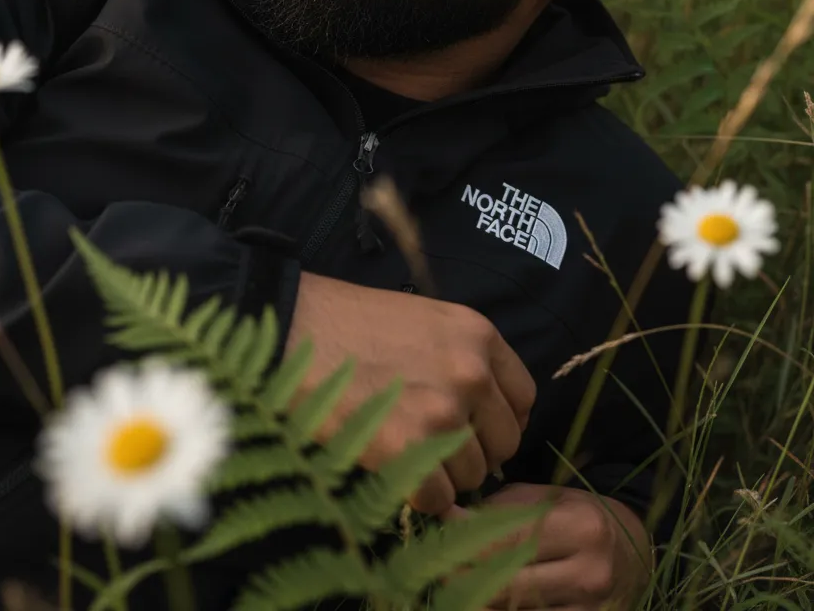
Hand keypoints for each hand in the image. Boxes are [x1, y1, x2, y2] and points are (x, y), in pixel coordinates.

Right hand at [287, 273, 535, 515]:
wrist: (294, 327)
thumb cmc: (350, 322)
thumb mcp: (423, 321)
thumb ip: (462, 360)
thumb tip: (485, 417)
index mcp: (479, 335)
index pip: (524, 398)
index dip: (500, 420)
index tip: (475, 430)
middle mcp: (471, 372)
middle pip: (505, 443)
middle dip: (474, 452)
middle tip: (432, 447)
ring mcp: (443, 412)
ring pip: (473, 476)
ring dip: (444, 476)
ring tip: (404, 453)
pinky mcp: (408, 448)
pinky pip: (439, 499)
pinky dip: (418, 498)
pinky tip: (391, 472)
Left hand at [448, 482, 651, 609]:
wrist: (635, 555)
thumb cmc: (580, 516)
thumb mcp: (548, 499)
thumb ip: (501, 510)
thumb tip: (447, 517)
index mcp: (581, 528)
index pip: (507, 539)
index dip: (463, 535)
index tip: (436, 526)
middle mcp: (589, 574)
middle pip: (506, 584)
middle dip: (462, 575)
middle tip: (432, 564)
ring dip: (476, 602)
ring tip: (450, 586)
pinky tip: (480, 602)